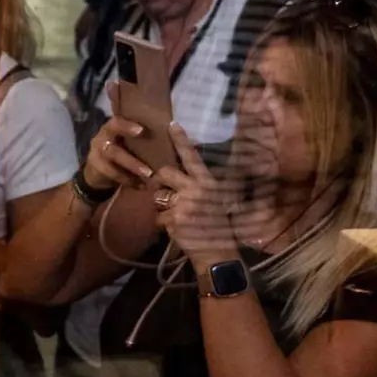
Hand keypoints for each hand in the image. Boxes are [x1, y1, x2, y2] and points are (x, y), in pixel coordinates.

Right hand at [80, 116, 155, 194]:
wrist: (98, 171)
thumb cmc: (122, 151)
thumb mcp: (129, 142)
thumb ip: (142, 138)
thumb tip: (172, 135)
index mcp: (113, 127)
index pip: (117, 122)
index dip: (127, 125)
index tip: (141, 130)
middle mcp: (102, 137)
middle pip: (113, 141)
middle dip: (131, 149)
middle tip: (151, 158)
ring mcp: (97, 152)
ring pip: (114, 155)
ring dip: (133, 165)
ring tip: (149, 174)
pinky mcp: (97, 167)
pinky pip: (112, 173)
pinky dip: (128, 179)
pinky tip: (141, 185)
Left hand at [152, 125, 237, 269]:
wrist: (217, 252)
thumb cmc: (216, 225)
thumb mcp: (216, 200)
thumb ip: (200, 186)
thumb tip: (184, 174)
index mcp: (207, 182)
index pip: (192, 157)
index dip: (181, 140)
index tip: (172, 124)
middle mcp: (197, 189)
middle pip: (164, 173)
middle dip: (160, 182)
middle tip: (167, 193)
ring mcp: (185, 203)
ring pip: (158, 196)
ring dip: (162, 207)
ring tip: (178, 217)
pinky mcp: (175, 218)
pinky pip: (158, 216)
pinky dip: (163, 224)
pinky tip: (178, 230)